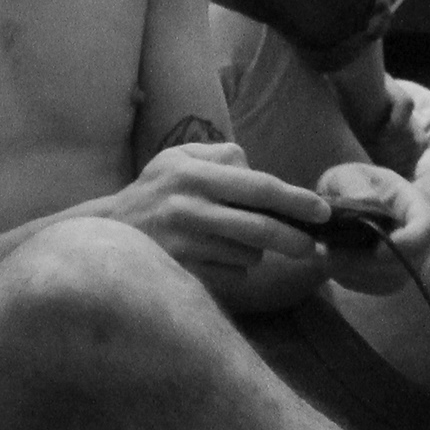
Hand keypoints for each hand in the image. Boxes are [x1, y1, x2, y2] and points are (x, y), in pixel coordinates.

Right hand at [106, 141, 329, 292]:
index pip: (258, 187)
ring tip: (237, 240)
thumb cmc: (153, 191)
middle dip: (294, 239)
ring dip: (256, 250)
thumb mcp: (179, 158)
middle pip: (260, 228)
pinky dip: (236, 266)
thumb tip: (261, 175)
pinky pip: (231, 272)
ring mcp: (184, 243)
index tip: (322, 211)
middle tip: (312, 245)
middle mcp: (188, 207)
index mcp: (193, 173)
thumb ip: (222, 156)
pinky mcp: (183, 271)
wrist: (107, 232)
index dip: (296, 200)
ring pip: (248, 253)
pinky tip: (217, 255)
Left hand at [307, 163, 429, 295]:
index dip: (408, 244)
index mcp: (416, 204)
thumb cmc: (351, 183)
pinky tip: (332, 264)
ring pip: (390, 279)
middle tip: (328, 254)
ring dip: (354, 272)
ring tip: (324, 256)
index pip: (425, 229)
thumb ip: (354, 186)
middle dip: (367, 263)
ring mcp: (410, 259)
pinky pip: (377, 287)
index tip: (377, 251)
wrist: (346, 200)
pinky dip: (351, 279)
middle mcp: (421, 236)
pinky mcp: (393, 276)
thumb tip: (365, 203)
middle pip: (408, 262)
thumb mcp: (346, 175)